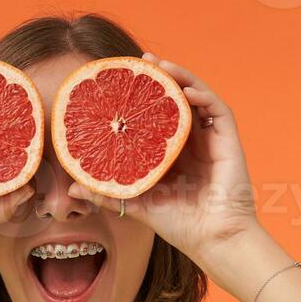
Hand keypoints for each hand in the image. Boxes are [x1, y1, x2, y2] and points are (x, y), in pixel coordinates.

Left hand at [65, 53, 261, 270]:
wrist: (213, 239)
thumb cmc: (180, 226)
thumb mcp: (137, 203)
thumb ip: (107, 193)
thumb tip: (72, 188)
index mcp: (174, 153)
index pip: (159, 115)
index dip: (145, 95)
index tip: (123, 81)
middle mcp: (193, 142)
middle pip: (178, 99)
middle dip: (163, 76)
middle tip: (142, 61)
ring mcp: (212, 140)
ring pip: (198, 97)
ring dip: (182, 78)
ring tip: (161, 66)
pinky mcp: (229, 142)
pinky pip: (218, 110)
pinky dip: (203, 95)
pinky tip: (186, 91)